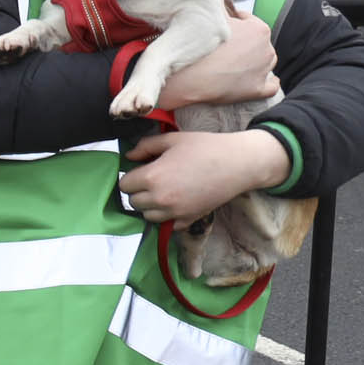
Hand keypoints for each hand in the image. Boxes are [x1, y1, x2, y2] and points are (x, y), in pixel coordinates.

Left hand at [118, 129, 291, 224]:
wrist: (239, 163)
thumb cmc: (206, 147)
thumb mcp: (172, 139)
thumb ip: (146, 146)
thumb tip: (129, 156)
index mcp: (152, 177)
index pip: (124, 185)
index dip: (131, 176)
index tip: (142, 170)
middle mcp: (160, 199)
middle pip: (133, 202)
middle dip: (139, 191)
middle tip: (153, 180)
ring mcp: (175, 212)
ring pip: (148, 216)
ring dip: (151, 205)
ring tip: (164, 191)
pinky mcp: (189, 219)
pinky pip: (168, 224)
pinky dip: (169, 216)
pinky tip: (177, 202)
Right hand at [158, 7, 280, 108]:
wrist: (187, 78)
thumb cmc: (199, 47)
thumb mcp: (209, 15)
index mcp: (259, 29)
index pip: (249, 22)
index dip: (234, 24)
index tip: (222, 30)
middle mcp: (267, 49)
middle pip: (258, 42)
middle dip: (245, 44)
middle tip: (224, 48)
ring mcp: (264, 71)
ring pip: (265, 62)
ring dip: (254, 62)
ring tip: (233, 65)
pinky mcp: (258, 90)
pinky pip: (271, 86)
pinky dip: (266, 83)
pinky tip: (255, 80)